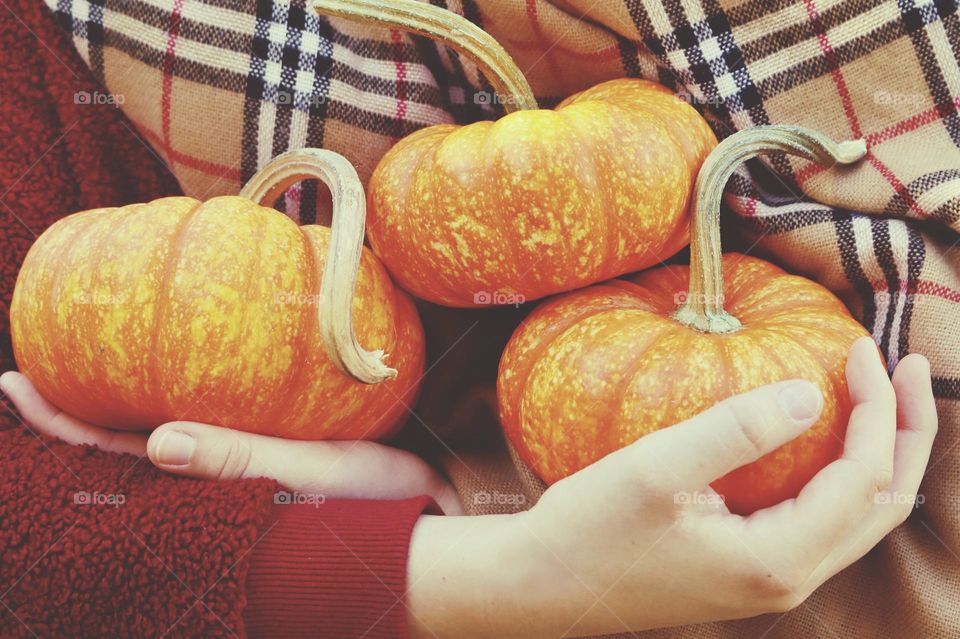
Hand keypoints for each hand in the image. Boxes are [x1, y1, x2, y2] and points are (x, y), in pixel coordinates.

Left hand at [0, 371, 461, 514]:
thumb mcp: (305, 477)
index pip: (116, 455)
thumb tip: (156, 443)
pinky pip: (213, 409)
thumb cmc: (365, 502)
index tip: (14, 384)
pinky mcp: (269, 445)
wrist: (420, 510)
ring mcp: (240, 458)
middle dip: (80, 401)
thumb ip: (236, 460)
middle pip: (126, 436)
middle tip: (37, 356)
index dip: (62, 423)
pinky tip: (184, 354)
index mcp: (210, 483)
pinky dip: (184, 381)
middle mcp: (214, 471)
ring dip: (125, 388)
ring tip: (94, 344)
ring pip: (166, 419)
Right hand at [405, 337, 936, 636]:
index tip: (858, 348)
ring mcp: (770, 581)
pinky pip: (821, 521)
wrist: (542, 586)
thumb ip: (733, 430)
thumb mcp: (652, 470)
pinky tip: (821, 438)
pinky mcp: (748, 570)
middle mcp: (787, 580)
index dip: (876, 411)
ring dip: (881, 455)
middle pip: (883, 506)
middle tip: (909, 368)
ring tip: (883, 397)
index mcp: (775, 560)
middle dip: (907, 435)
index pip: (861, 479)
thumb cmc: (588, 530)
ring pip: (857, 519)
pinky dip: (841, 475)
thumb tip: (810, 391)